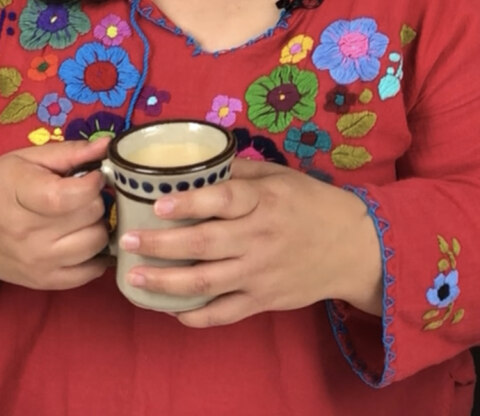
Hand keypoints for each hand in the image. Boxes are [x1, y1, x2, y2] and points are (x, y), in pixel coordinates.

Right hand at [0, 137, 110, 300]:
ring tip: (83, 215)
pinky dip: (97, 254)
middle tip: (85, 193)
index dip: (92, 182)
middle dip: (96, 200)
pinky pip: (90, 272)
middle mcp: (26, 234)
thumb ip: (68, 152)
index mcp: (18, 194)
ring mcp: (36, 263)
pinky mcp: (44, 283)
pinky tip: (85, 238)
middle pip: (88, 216)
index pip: (66, 196)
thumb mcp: (25, 158)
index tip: (94, 174)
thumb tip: (108, 145)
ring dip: (98, 225)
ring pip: (95, 242)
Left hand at [118, 159, 381, 327]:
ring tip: (134, 277)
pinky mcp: (263, 301)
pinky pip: (224, 313)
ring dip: (166, 283)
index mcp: (264, 202)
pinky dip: (196, 317)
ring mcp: (260, 273)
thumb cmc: (311, 204)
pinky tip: (170, 311)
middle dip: (160, 246)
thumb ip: (239, 171)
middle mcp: (259, 238)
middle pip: (204, 246)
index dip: (189, 204)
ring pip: (207, 283)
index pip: (223, 202)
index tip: (157, 204)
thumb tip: (197, 162)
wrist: (354, 247)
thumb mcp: (280, 176)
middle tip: (125, 241)